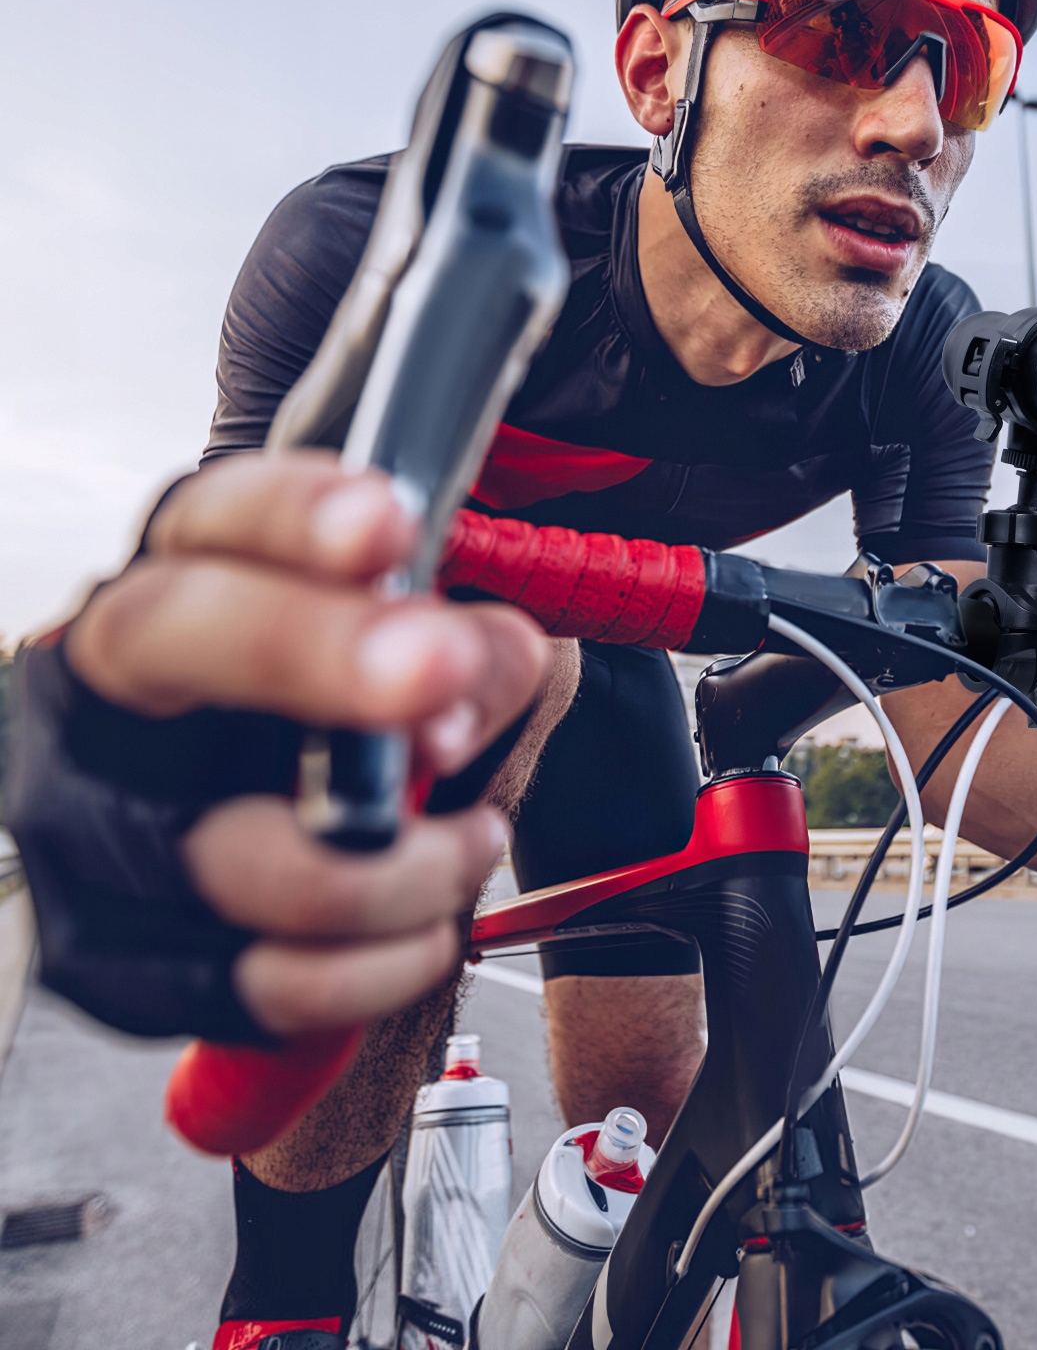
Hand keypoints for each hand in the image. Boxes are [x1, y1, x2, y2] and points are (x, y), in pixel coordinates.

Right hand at [58, 450, 548, 1035]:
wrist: (248, 799)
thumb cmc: (328, 710)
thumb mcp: (406, 648)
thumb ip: (463, 643)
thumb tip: (481, 672)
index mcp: (177, 580)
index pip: (215, 519)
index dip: (297, 517)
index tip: (388, 525)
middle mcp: (102, 693)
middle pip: (174, 640)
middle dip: (314, 652)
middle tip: (441, 666)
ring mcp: (89, 830)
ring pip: (235, 854)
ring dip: (401, 864)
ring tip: (476, 840)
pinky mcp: (112, 957)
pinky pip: (257, 986)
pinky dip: (375, 967)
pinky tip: (429, 928)